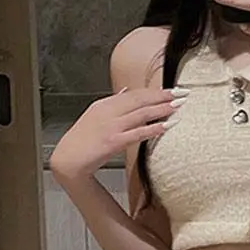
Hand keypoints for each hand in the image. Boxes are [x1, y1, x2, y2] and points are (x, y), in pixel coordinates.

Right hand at [48, 86, 185, 181]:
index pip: (135, 94)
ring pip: (141, 113)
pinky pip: (137, 133)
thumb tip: (126, 90)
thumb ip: (113, 102)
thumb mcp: (95, 115)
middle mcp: (108, 112)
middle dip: (162, 96)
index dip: (154, 92)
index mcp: (105, 104)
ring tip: (178, 106)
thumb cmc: (83, 140)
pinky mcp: (113, 142)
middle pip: (140, 100)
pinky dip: (153, 128)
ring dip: (161, 109)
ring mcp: (110, 126)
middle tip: (181, 94)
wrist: (68, 159)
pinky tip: (165, 126)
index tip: (171, 90)